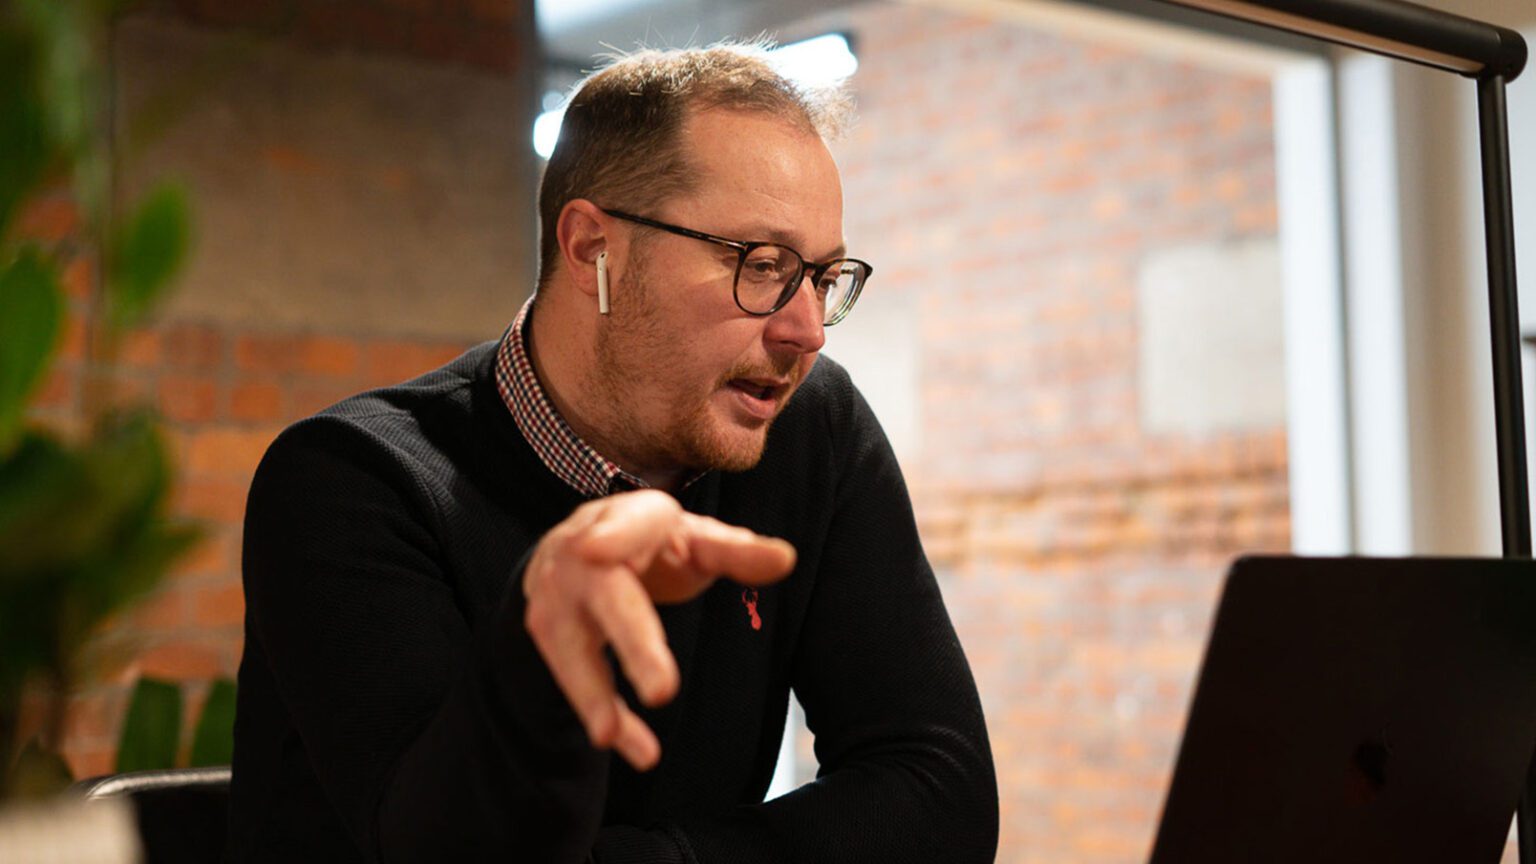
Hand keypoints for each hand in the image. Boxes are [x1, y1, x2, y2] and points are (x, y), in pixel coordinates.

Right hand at [522, 489, 794, 770]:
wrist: (579, 548)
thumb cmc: (651, 545)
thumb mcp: (696, 541)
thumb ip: (737, 552)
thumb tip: (786, 558)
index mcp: (630, 519)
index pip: (626, 524)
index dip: (613, 536)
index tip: (598, 550)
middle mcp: (582, 550)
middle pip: (608, 598)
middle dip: (633, 643)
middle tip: (663, 691)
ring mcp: (556, 593)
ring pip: (575, 647)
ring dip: (597, 696)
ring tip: (624, 742)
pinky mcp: (546, 631)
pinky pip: (572, 677)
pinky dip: (602, 713)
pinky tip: (631, 747)